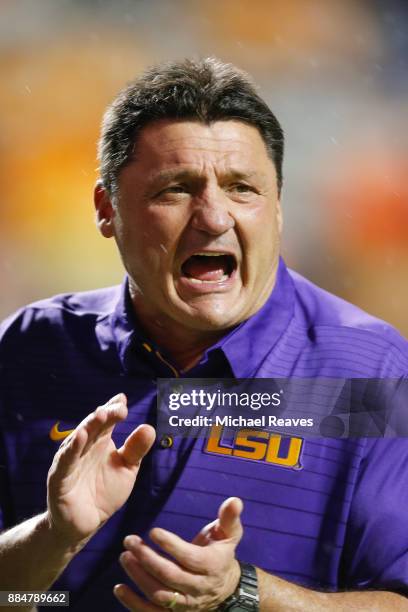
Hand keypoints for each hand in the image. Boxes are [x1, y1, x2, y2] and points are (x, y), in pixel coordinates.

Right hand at [46, 394, 155, 544]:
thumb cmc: (105, 492)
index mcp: (100, 442)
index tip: (123, 399)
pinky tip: (80, 437)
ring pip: (78, 439)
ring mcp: (70, 461)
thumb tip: (150, 427)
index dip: (113, 408)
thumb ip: (136, 450)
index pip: (106, 420)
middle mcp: (84, 447)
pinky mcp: (59, 479)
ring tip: (101, 414)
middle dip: (105, 415)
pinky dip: (72, 450)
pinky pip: (65, 462)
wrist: (86, 524)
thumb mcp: (127, 469)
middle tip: (119, 407)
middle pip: (94, 426)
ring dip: (89, 426)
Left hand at [114, 497, 243, 610]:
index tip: (153, 531)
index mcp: (212, 566)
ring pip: (159, 594)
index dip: (171, 545)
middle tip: (129, 540)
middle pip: (170, 576)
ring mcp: (185, 604)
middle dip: (147, 558)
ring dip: (138, 576)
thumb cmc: (221, 553)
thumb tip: (234, 500)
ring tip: (124, 556)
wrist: (225, 589)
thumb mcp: (229, 534)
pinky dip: (133, 604)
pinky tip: (119, 588)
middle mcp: (199, 588)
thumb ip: (228, 517)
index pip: (189, 558)